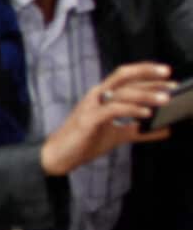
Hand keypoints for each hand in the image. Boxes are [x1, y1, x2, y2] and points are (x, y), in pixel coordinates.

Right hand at [40, 62, 175, 176]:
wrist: (60, 155)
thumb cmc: (86, 141)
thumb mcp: (119, 135)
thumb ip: (140, 130)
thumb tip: (165, 130)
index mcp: (103, 96)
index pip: (127, 78)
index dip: (147, 74)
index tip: (169, 76)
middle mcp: (97, 96)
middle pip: (123, 76)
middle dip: (147, 74)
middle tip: (168, 76)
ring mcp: (91, 106)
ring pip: (121, 93)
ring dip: (145, 95)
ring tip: (165, 99)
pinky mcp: (89, 119)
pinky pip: (113, 110)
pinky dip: (131, 109)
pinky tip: (146, 113)